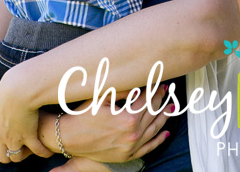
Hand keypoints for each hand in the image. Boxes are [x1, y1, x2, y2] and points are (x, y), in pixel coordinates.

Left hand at [0, 71, 53, 161]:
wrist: (19, 88)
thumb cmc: (12, 84)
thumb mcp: (1, 91)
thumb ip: (0, 96)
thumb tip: (3, 88)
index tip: (4, 141)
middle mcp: (0, 134)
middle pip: (1, 155)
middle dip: (9, 154)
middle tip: (19, 149)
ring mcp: (14, 137)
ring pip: (16, 157)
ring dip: (24, 155)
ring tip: (33, 151)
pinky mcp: (28, 136)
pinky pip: (36, 151)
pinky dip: (43, 152)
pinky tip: (48, 151)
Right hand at [43, 88, 170, 162]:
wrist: (68, 138)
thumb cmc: (83, 114)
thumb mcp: (102, 96)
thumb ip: (124, 90)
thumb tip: (141, 85)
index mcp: (127, 118)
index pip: (148, 101)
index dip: (155, 90)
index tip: (161, 83)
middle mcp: (132, 134)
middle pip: (153, 113)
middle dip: (161, 100)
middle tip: (167, 91)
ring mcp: (130, 147)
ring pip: (154, 130)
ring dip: (164, 117)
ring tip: (171, 106)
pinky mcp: (127, 156)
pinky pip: (148, 148)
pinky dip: (158, 140)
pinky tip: (165, 132)